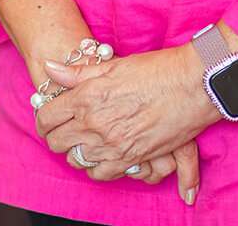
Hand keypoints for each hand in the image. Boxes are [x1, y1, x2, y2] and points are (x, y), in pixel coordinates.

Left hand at [34, 44, 218, 202]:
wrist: (193, 85)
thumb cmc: (157, 69)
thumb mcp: (114, 64)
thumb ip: (79, 72)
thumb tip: (51, 68)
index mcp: (87, 96)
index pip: (48, 116)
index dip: (44, 117)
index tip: (50, 116)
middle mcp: (95, 124)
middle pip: (56, 142)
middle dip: (56, 135)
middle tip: (65, 127)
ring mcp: (112, 145)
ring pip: (75, 160)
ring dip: (76, 150)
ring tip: (85, 139)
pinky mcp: (130, 159)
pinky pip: (99, 173)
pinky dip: (96, 166)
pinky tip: (102, 153)